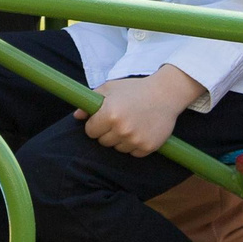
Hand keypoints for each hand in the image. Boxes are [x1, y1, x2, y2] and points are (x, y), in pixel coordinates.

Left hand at [78, 69, 199, 156]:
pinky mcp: (147, 147)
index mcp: (109, 113)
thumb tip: (77, 116)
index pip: (90, 131)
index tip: (103, 119)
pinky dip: (134, 145)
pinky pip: (133, 153)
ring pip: (117, 148)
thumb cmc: (135, 89)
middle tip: (118, 120)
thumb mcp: (111, 88)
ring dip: (120, 140)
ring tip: (131, 124)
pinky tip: (140, 131)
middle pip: (103, 142)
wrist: (165, 94)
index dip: (95, 124)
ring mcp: (135, 139)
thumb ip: (91, 101)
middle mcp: (121, 129)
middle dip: (107, 132)